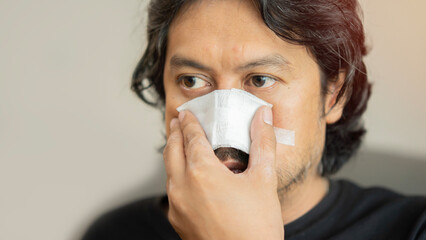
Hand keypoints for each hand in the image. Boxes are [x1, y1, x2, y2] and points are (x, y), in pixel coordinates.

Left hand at [163, 106, 283, 239]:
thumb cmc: (256, 227)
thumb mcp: (264, 179)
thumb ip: (262, 142)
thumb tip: (263, 115)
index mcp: (201, 172)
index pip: (191, 137)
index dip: (189, 122)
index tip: (185, 113)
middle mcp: (182, 187)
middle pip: (171, 150)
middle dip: (175, 133)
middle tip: (178, 122)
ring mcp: (176, 206)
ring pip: (168, 171)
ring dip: (173, 153)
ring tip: (181, 145)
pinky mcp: (177, 222)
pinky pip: (172, 190)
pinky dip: (176, 176)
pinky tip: (188, 178)